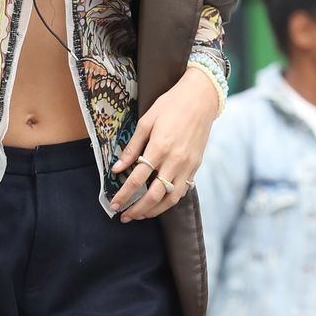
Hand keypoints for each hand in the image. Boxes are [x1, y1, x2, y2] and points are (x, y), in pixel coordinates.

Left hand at [110, 68, 217, 220]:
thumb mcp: (146, 121)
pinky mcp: (196, 166)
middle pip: (154, 195)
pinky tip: (160, 202)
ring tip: (141, 215)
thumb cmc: (171, 105)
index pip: (137, 179)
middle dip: (137, 209)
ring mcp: (188, 165)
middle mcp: (175, 161)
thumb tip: (117, 168)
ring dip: (155, 210)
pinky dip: (170, 200)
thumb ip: (132, 147)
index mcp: (159, 148)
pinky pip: (183, 190)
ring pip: (170, 198)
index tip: (114, 204)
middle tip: (125, 216)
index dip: (124, 195)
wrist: (201, 98)